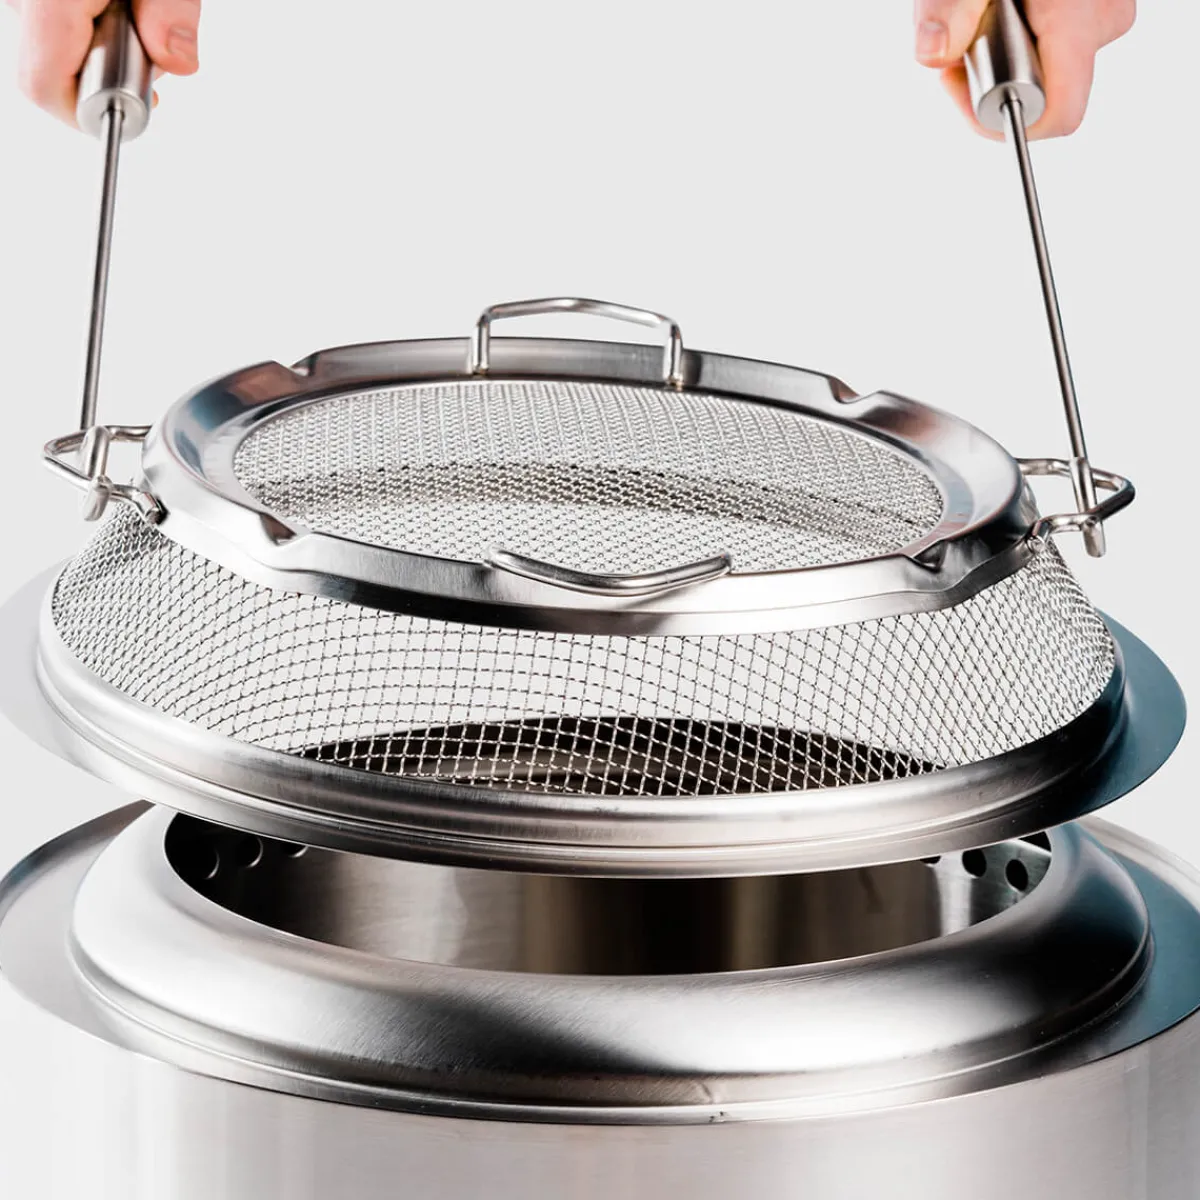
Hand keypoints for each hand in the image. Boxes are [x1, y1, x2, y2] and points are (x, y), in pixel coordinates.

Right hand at [9, 0, 200, 126]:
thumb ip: (169, 11)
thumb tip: (175, 59)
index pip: (42, 84)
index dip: (86, 111)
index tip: (132, 107)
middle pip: (45, 66)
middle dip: (101, 70)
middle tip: (146, 38)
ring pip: (45, 44)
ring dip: (95, 43)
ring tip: (129, 6)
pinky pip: (44, 21)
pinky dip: (82, 23)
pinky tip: (110, 4)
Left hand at [913, 0, 1134, 137]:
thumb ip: (947, 10)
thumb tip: (934, 52)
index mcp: (1077, 15)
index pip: (1059, 114)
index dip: (1003, 120)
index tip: (960, 84)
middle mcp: (1106, 16)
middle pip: (1050, 93)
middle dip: (996, 78)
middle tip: (962, 36)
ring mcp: (1109, 10)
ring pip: (1054, 67)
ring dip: (1009, 53)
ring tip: (985, 11)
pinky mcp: (1101, 6)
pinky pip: (1062, 43)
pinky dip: (1027, 33)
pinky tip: (1008, 5)